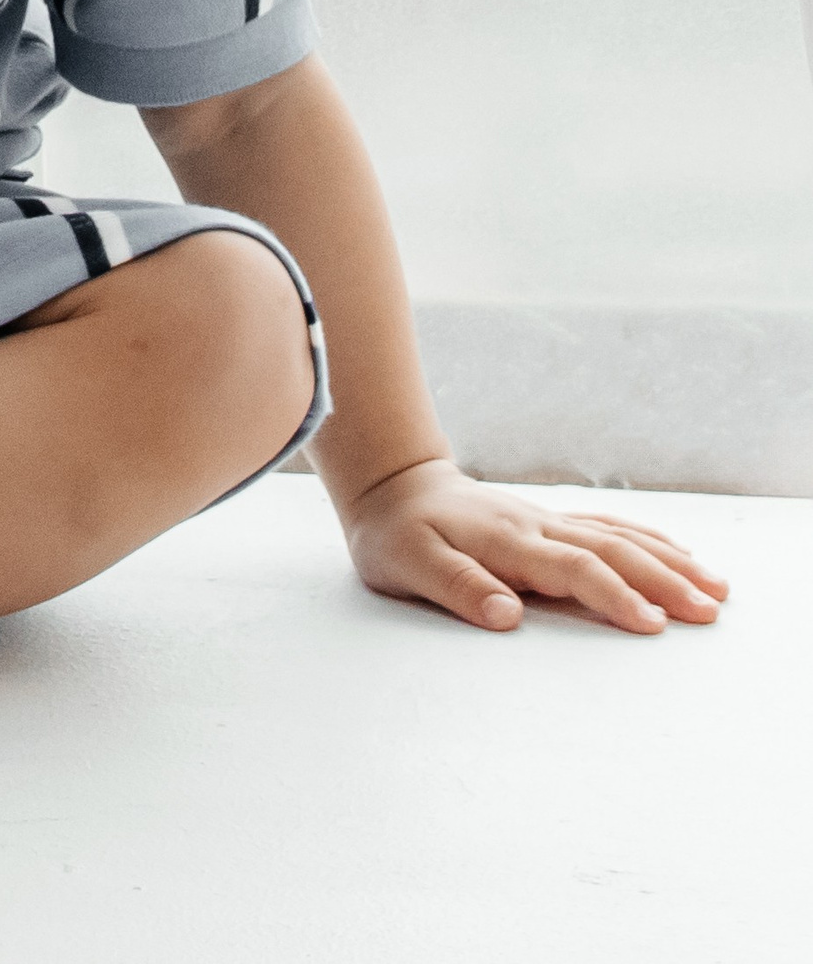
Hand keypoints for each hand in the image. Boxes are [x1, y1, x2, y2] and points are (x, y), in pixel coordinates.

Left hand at [340, 457, 729, 633]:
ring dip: (668, 561)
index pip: (572, 568)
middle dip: (664, 581)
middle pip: (611, 550)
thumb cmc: (397, 534)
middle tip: (710, 610)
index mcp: (506, 540)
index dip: (614, 595)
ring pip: (619, 536)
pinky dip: (649, 539)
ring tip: (716, 588)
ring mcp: (547, 521)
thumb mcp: (407, 563)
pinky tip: (679, 555)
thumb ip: (457, 586)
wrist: (393, 485)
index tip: (653, 624)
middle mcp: (536, 526)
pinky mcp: (550, 522)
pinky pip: (609, 527)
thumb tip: (506, 615)